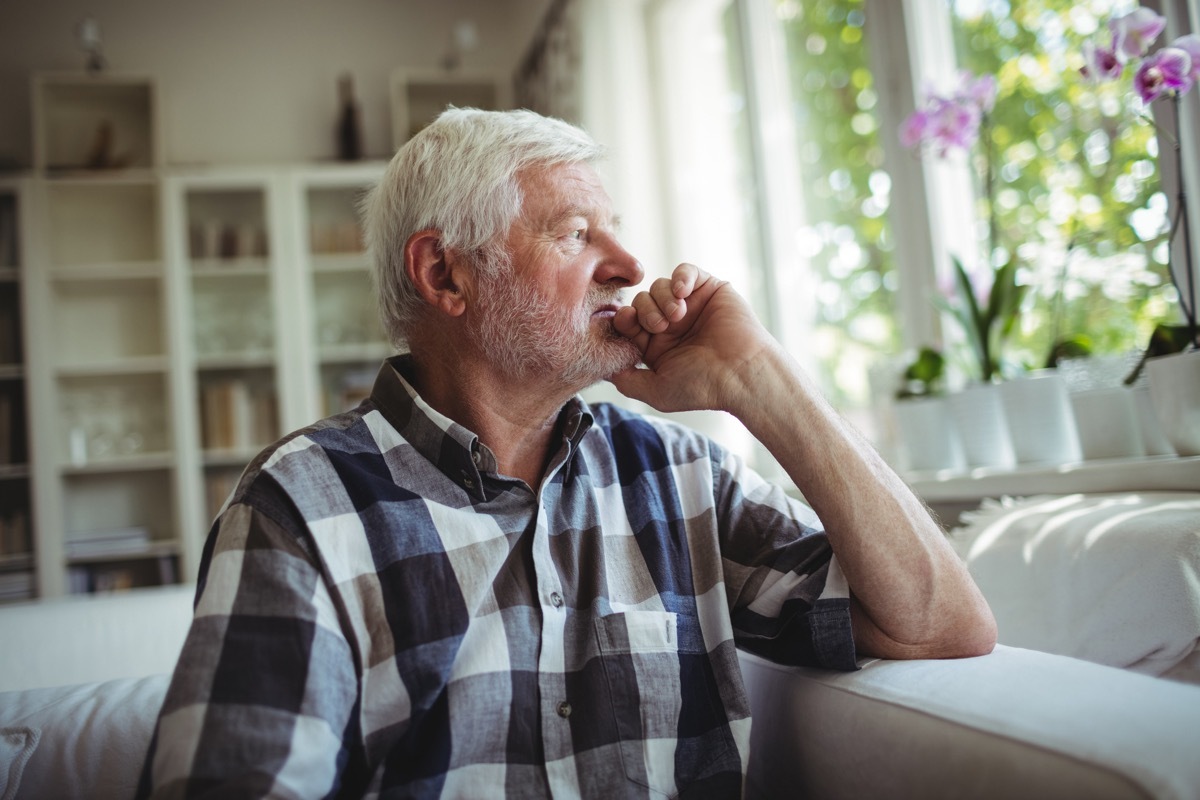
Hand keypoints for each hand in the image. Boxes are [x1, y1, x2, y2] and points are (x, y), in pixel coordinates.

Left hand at [609, 263, 775, 412]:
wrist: (741, 373)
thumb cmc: (702, 386)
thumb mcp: (656, 391)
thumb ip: (627, 381)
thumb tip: (604, 369)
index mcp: (656, 345)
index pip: (628, 322)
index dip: (623, 320)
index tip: (628, 324)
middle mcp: (671, 324)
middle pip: (640, 301)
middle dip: (644, 311)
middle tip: (659, 326)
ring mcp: (690, 305)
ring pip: (658, 286)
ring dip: (662, 298)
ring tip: (678, 316)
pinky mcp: (708, 289)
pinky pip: (685, 271)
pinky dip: (680, 277)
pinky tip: (684, 292)